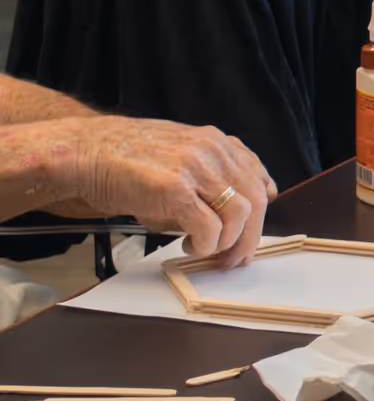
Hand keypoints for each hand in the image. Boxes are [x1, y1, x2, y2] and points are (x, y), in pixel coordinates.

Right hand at [41, 117, 276, 266]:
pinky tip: (189, 246)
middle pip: (255, 200)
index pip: (257, 178)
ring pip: (239, 215)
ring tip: (207, 251)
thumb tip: (229, 218)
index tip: (251, 231)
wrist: (86, 152)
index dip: (260, 211)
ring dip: (227, 243)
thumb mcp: (179, 159)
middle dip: (250, 236)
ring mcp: (196, 168)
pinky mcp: (175, 189)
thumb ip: (208, 179)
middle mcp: (212, 151)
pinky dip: (204, 245)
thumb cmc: (126, 161)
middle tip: (237, 258)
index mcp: (216, 142)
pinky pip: (208, 227)